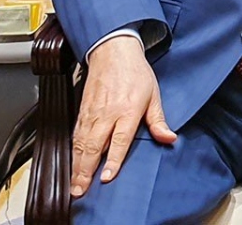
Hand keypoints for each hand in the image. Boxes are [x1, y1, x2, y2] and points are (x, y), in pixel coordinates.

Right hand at [70, 35, 175, 196]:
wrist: (114, 51)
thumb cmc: (135, 72)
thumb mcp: (153, 94)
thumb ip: (158, 120)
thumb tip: (169, 137)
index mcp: (127, 110)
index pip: (119, 140)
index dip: (113, 160)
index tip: (107, 177)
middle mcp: (107, 113)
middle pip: (94, 146)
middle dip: (86, 171)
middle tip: (81, 190)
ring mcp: (92, 112)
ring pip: (81, 143)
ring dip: (76, 165)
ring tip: (74, 184)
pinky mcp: (82, 110)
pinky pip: (75, 134)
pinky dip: (72, 150)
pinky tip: (72, 162)